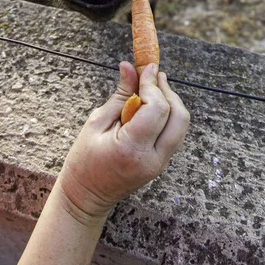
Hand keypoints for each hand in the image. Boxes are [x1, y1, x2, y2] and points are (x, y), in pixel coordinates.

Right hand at [57, 62, 189, 223]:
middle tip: (153, 75)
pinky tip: (151, 105)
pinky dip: (168, 114)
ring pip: (181, 125)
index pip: (157, 110)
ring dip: (171, 102)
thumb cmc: (84, 161)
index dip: (153, 85)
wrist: (86, 197)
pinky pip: (174, 133)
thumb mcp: (96, 123)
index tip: (146, 67)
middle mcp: (153, 159)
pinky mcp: (162, 164)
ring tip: (152, 87)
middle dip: (168, 91)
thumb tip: (130, 67)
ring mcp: (160, 164)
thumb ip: (119, 95)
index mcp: (132, 149)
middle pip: (178, 117)